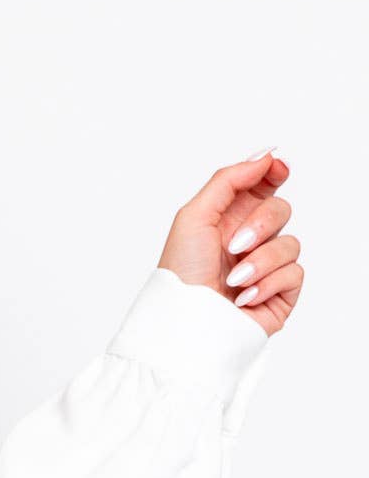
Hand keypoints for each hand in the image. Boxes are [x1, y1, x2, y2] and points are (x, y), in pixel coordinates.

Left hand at [156, 150, 302, 336]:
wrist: (186, 322)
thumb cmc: (182, 273)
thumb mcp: (194, 215)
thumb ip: (229, 180)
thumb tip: (265, 156)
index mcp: (228, 218)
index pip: (263, 186)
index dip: (274, 173)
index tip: (276, 169)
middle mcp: (249, 239)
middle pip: (281, 210)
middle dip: (261, 225)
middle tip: (234, 245)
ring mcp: (266, 266)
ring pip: (291, 243)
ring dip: (260, 261)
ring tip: (233, 281)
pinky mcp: (280, 293)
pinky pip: (295, 273)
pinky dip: (268, 283)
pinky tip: (244, 297)